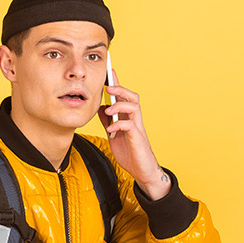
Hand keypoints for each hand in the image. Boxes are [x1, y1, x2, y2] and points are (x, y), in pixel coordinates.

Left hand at [97, 70, 170, 200]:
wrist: (142, 171)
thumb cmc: (130, 153)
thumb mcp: (114, 135)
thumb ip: (109, 122)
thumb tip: (100, 108)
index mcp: (128, 118)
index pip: (124, 97)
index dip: (117, 83)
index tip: (109, 71)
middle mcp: (135, 120)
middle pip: (132, 97)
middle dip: (120, 89)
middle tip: (107, 87)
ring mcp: (137, 128)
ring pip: (134, 107)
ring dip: (119, 105)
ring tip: (108, 111)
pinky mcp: (137, 138)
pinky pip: (129, 126)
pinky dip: (118, 125)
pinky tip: (110, 130)